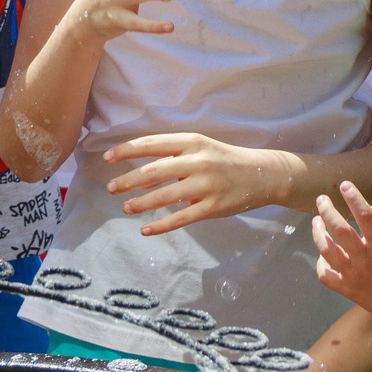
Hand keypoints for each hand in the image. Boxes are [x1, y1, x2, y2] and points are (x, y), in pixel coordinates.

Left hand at [104, 134, 297, 232]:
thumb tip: (139, 174)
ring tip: (126, 208)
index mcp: (192, 142)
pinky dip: (161, 225)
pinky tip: (145, 230)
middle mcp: (198, 161)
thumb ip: (172, 158)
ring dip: (141, 203)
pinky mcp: (213, 207)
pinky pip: (181, 218)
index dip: (128, 151)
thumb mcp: (200, 149)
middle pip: (155, 170)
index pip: (153, 144)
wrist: (263, 174)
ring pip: (166, 195)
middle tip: (111, 188)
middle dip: (129, 180)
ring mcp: (206, 185)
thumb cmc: (224, 160)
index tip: (108, 157)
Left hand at [312, 179, 371, 323]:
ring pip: (327, 251)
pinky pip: (325, 276)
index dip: (355, 199)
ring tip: (315, 221)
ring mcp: (353, 276)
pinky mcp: (346, 290)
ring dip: (318, 233)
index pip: (366, 217)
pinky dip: (320, 263)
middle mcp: (365, 261)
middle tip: (321, 199)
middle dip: (328, 211)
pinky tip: (323, 254)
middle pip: (340, 231)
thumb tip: (367, 208)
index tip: (345, 185)